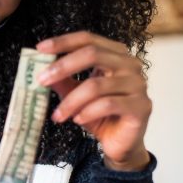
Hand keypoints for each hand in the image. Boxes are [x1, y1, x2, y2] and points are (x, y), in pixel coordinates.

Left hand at [35, 32, 151, 170]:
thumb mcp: (75, 95)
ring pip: (96, 85)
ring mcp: (138, 84)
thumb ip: (63, 80)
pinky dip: (88, 112)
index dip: (64, 41)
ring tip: (57, 115)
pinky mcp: (141, 106)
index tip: (40, 48)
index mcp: (116, 55)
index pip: (89, 39)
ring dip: (71, 101)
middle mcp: (130, 64)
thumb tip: (41, 69)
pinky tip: (78, 120)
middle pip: (93, 54)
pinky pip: (108, 104)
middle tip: (41, 80)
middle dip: (63, 66)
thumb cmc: (99, 115)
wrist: (119, 143)